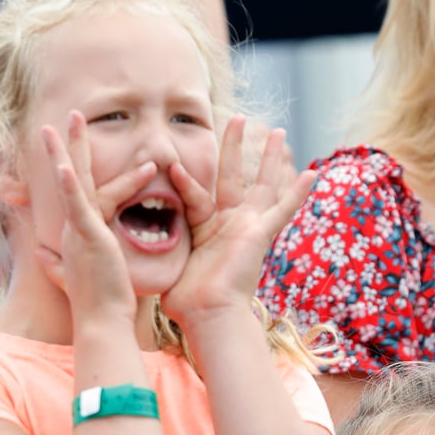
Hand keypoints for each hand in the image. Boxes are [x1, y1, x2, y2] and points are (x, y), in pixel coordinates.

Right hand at [35, 111, 152, 325]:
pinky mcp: (87, 237)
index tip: (71, 148)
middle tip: (70, 116)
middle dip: (68, 145)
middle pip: (70, 178)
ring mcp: (78, 230)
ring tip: (73, 118)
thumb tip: (41, 255)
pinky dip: (70, 185)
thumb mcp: (78, 276)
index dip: (73, 169)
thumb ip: (59, 263)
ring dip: (73, 149)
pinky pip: (78, 206)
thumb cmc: (100, 303)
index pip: (77, 193)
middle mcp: (72, 228)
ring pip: (74, 182)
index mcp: (75, 233)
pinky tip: (65, 165)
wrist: (103, 322)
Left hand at [159, 115, 314, 330]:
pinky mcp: (259, 234)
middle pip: (234, 177)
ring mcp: (248, 229)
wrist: (207, 315)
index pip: (197, 195)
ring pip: (262, 185)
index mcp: (207, 232)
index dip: (185, 177)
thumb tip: (121, 252)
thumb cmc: (185, 302)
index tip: (172, 161)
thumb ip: (154, 249)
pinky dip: (297, 193)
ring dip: (271, 158)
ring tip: (279, 132)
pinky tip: (313, 173)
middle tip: (239, 118)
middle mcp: (230, 226)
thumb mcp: (165, 265)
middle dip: (235, 148)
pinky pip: (283, 209)